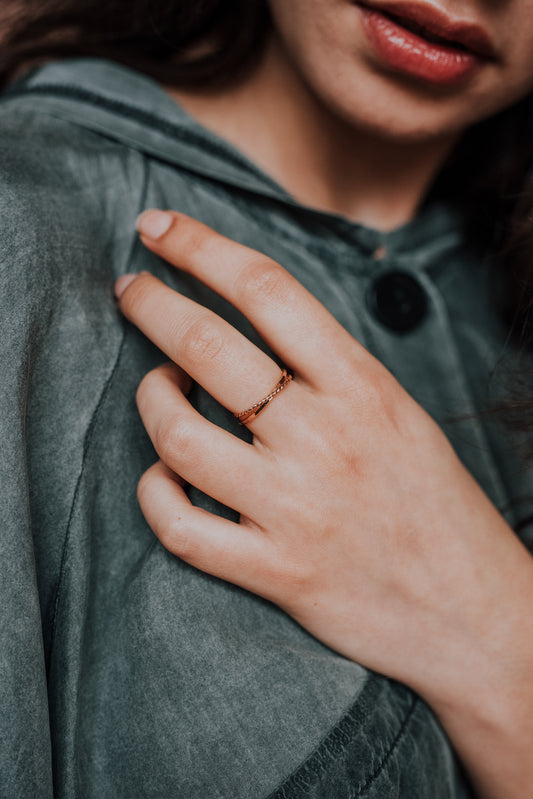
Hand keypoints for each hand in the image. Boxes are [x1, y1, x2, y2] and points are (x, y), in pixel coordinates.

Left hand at [116, 210, 532, 797]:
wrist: (474, 613)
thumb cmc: (437, 506)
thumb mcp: (399, 414)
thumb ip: (331, 371)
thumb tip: (252, 328)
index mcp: (363, 388)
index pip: (266, 290)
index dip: (200, 247)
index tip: (158, 228)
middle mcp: (324, 438)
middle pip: (208, 347)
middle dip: (152, 304)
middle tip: (130, 290)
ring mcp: (294, 508)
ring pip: (177, 434)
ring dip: (150, 398)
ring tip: (157, 389)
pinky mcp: (274, 572)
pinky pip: (179, 526)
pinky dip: (154, 492)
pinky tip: (161, 477)